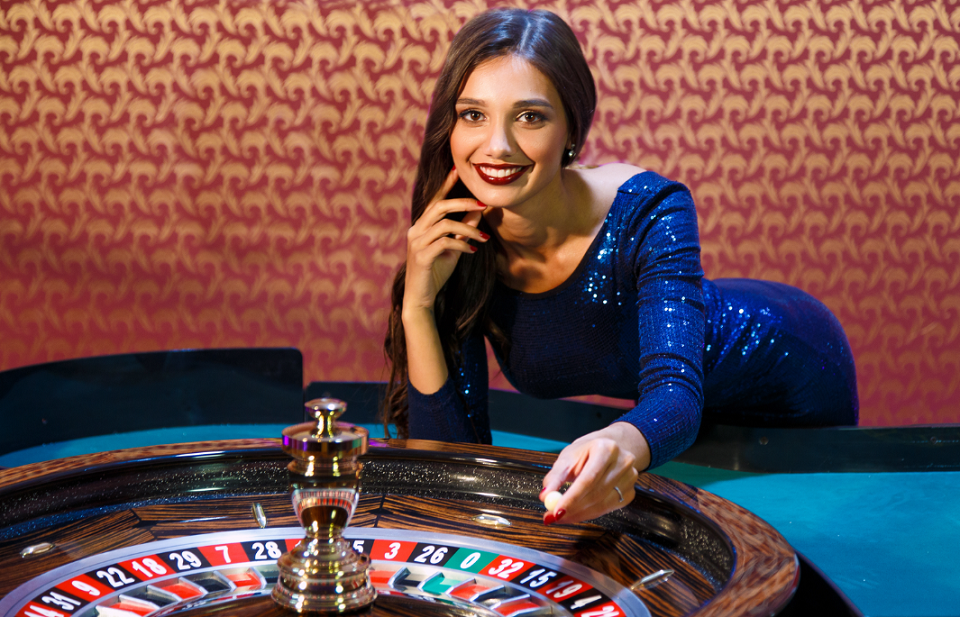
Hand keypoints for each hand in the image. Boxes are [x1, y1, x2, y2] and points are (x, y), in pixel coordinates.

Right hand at [403, 167, 488, 313]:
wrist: (420, 299)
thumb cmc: (435, 273)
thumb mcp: (452, 249)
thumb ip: (462, 230)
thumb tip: (477, 211)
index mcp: (421, 226)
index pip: (434, 200)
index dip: (446, 185)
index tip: (458, 170)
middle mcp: (415, 230)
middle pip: (439, 207)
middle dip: (463, 203)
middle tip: (484, 204)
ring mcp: (416, 243)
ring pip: (445, 224)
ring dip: (468, 228)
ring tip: (484, 237)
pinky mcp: (421, 256)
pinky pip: (445, 243)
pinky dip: (462, 245)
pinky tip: (473, 251)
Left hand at [539, 423, 648, 524]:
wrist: (611, 447)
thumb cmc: (587, 451)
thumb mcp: (568, 457)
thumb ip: (556, 476)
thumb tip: (545, 496)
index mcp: (606, 448)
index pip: (588, 479)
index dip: (571, 498)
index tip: (555, 511)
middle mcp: (623, 462)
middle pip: (596, 494)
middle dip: (572, 509)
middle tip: (552, 517)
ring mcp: (630, 479)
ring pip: (602, 505)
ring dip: (578, 514)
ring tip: (560, 515)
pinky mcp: (630, 492)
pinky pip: (607, 509)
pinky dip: (589, 513)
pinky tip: (577, 509)